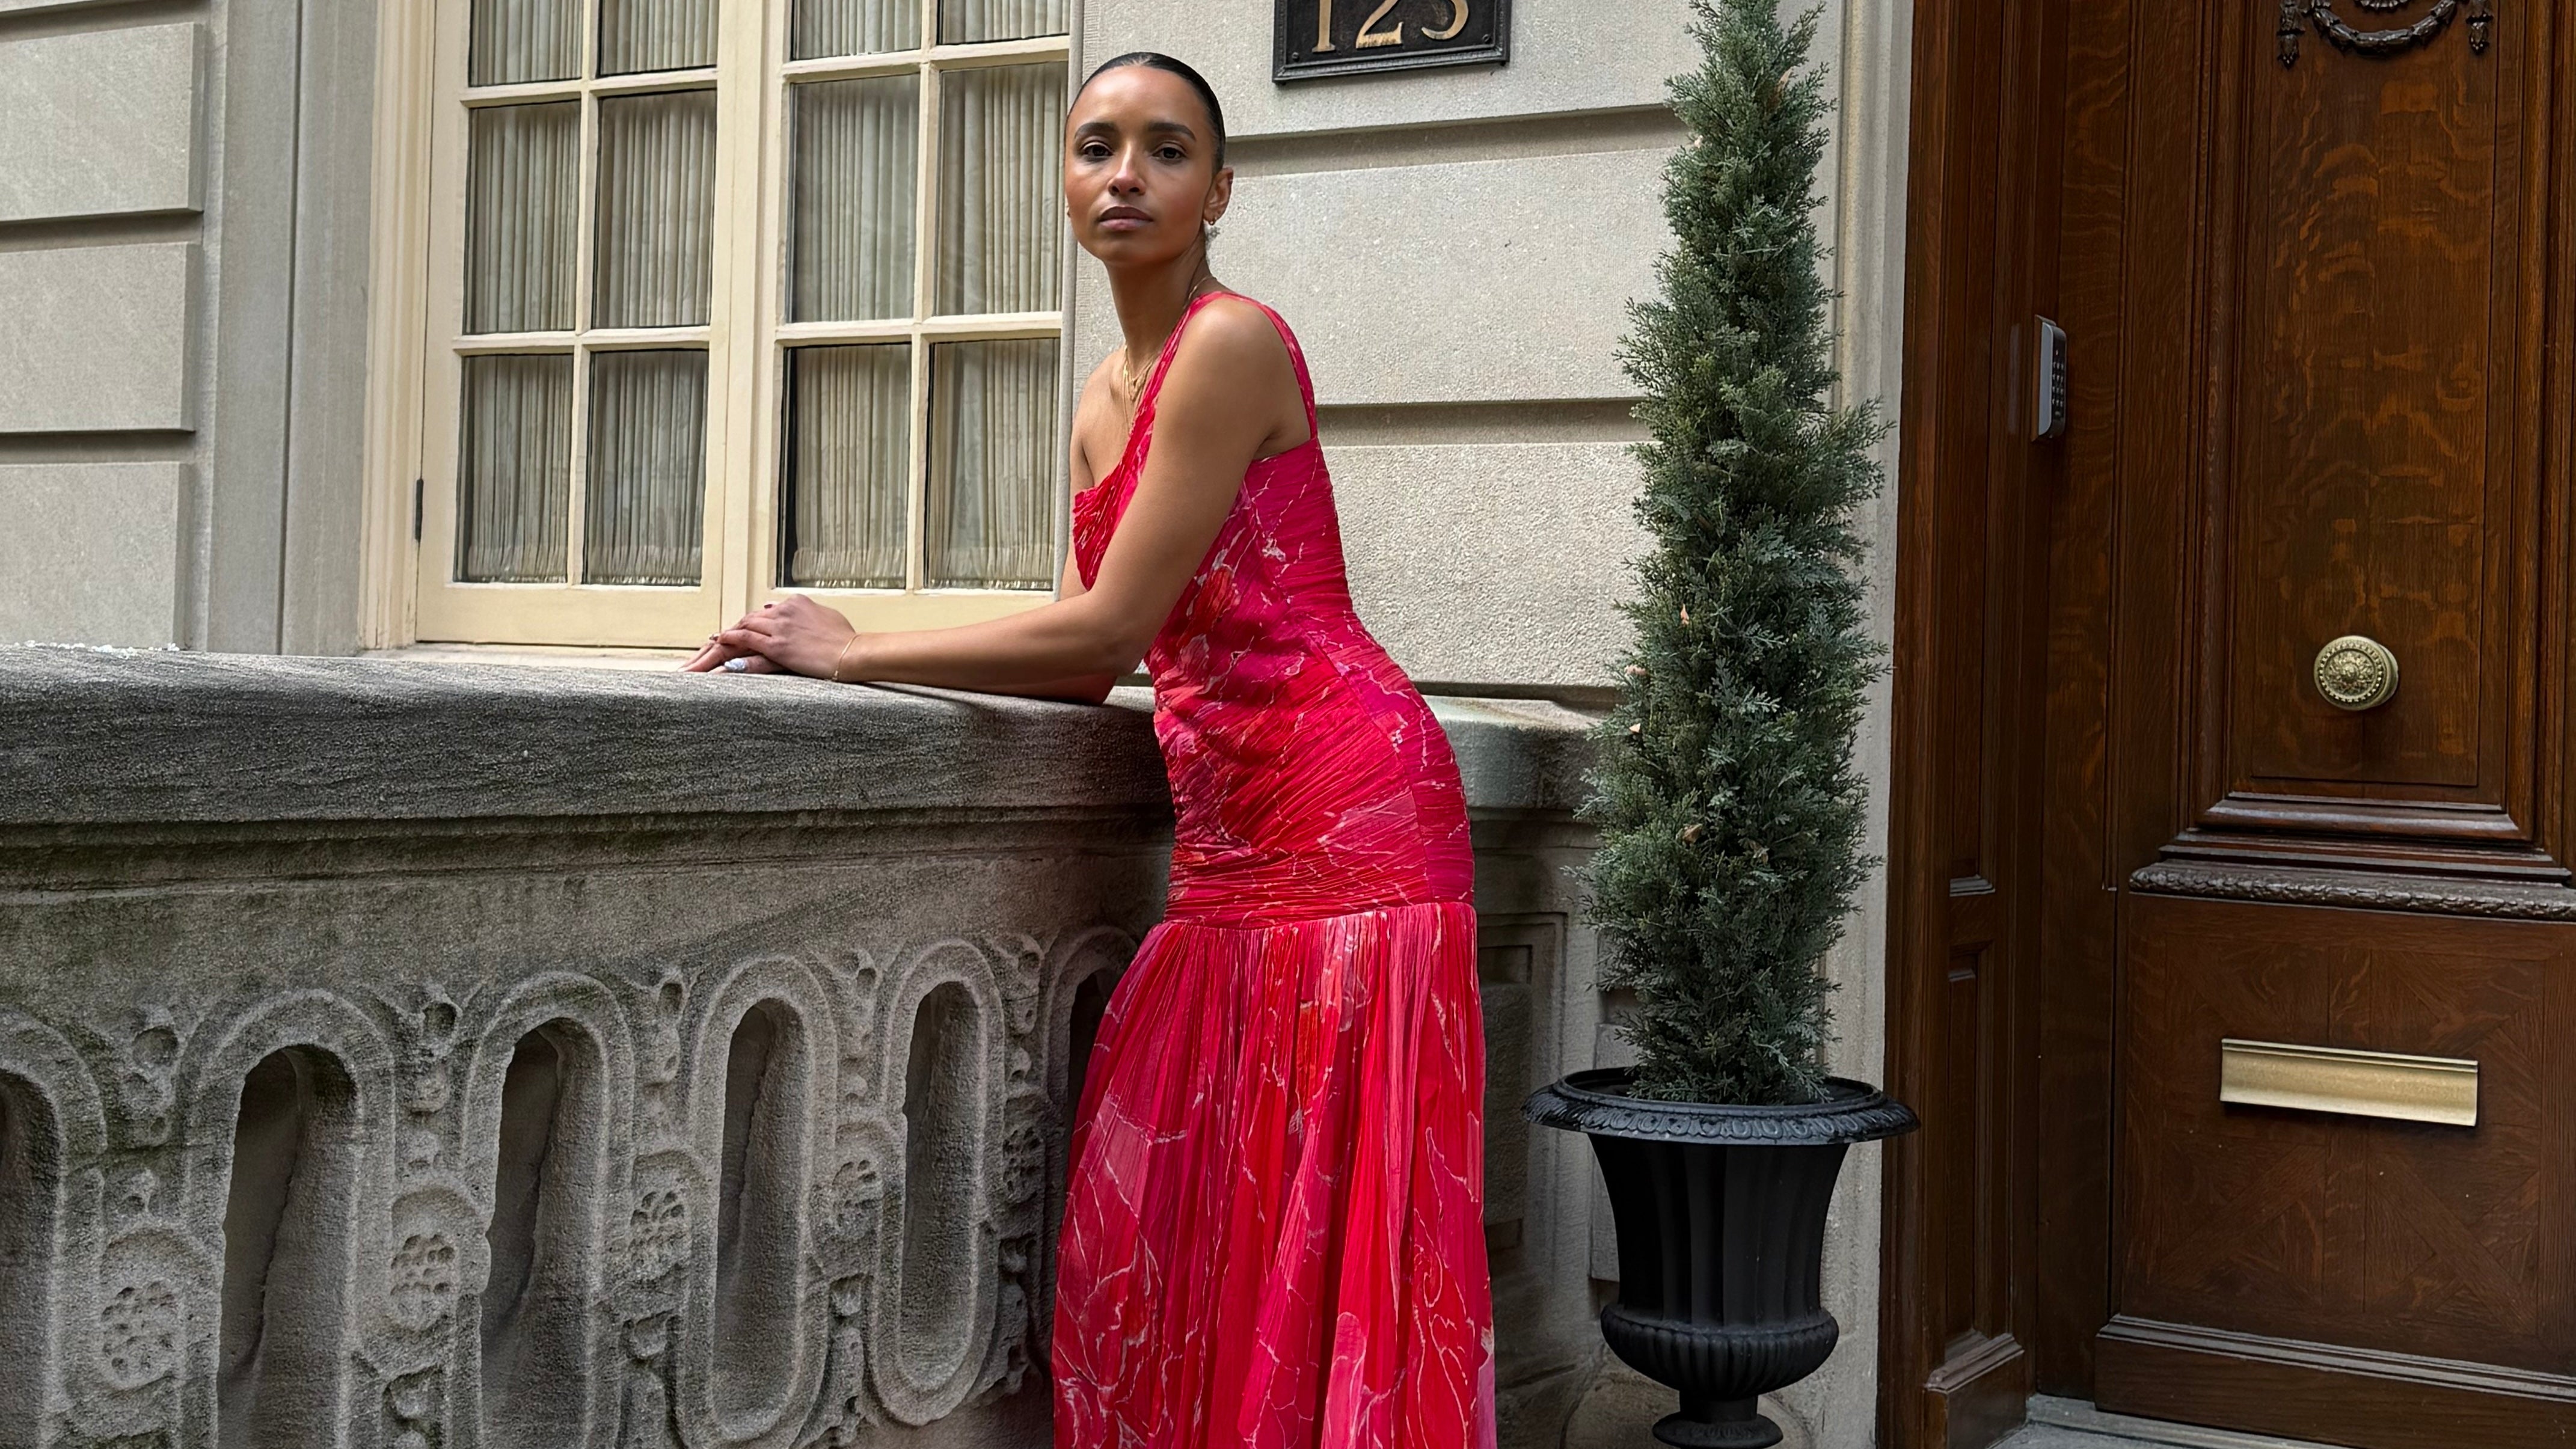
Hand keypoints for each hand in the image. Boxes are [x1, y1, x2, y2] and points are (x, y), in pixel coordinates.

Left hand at [680, 596, 860, 677]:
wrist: (851, 653)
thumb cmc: (846, 640)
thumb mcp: (827, 617)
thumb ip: (809, 613)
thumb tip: (798, 610)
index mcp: (797, 603)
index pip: (767, 611)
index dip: (752, 621)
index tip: (742, 628)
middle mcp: (785, 611)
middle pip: (752, 617)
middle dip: (736, 628)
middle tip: (720, 637)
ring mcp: (780, 627)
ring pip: (745, 626)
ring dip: (728, 634)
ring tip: (715, 642)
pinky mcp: (777, 645)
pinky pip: (745, 639)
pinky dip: (729, 640)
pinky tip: (718, 643)